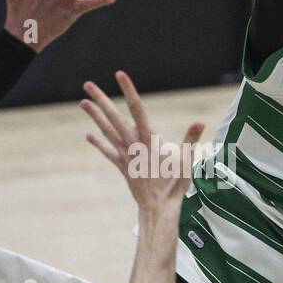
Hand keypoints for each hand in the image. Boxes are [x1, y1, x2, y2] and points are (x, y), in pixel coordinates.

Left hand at [81, 71, 203, 212]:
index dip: (129, 91)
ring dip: (95, 117)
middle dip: (101, 100)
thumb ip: (191, 139)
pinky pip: (108, 152)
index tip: (120, 75)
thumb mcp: (187, 160)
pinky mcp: (123, 166)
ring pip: (107, 132)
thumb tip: (200, 122)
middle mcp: (133, 145)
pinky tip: (88, 135)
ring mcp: (126, 156)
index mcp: (149, 139)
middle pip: (114, 118)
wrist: (158, 207)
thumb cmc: (175, 184)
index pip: (138, 109)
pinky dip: (99, 143)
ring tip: (83, 102)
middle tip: (87, 84)